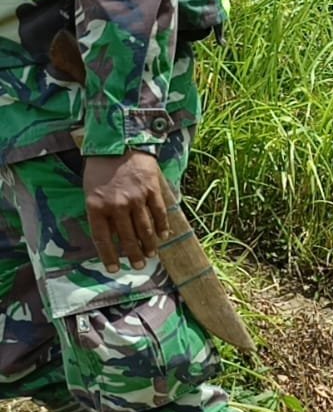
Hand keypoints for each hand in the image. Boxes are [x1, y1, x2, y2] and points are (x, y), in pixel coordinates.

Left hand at [83, 151, 169, 272]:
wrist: (120, 142)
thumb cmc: (101, 168)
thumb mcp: (90, 190)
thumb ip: (99, 212)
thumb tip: (110, 235)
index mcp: (96, 206)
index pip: (102, 238)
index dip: (108, 256)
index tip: (113, 269)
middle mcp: (116, 205)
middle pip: (126, 236)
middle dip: (132, 254)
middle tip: (138, 265)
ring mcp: (136, 198)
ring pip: (144, 228)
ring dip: (148, 244)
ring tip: (151, 255)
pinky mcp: (152, 190)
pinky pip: (159, 213)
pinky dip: (162, 226)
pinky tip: (163, 235)